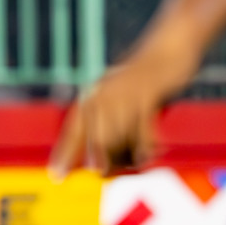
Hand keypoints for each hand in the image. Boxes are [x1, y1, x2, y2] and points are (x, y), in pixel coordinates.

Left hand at [49, 36, 200, 179]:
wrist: (169, 48)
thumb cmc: (147, 79)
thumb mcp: (123, 97)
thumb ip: (112, 122)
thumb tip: (103, 158)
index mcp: (94, 96)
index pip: (73, 130)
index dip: (63, 153)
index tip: (56, 176)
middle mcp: (104, 94)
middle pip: (96, 138)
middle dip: (100, 159)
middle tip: (104, 174)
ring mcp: (124, 94)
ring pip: (119, 136)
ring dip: (127, 155)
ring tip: (135, 163)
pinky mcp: (147, 94)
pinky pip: (143, 128)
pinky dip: (147, 145)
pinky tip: (151, 152)